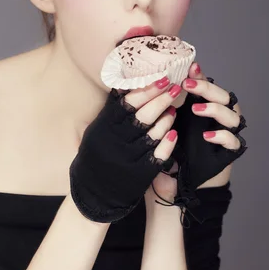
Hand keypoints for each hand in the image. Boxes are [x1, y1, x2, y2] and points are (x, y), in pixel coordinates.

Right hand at [69, 77, 180, 222]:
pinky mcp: (141, 173)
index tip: (161, 78)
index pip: (127, 103)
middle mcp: (117, 141)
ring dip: (166, 119)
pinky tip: (174, 133)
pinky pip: (159, 155)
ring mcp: (129, 157)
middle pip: (143, 116)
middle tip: (174, 87)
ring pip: (153, 134)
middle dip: (161, 99)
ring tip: (173, 108)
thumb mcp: (96, 129)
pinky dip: (168, 143)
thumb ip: (111, 110)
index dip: (146, 90)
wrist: (93, 191)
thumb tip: (126, 85)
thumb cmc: (96, 153)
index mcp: (105, 126)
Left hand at [144, 61, 245, 208]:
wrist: (182, 179)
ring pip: (233, 115)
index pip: (209, 85)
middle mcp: (222, 116)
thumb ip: (170, 102)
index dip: (201, 75)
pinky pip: (233, 140)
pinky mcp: (230, 151)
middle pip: (224, 96)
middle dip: (206, 88)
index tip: (189, 67)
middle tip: (187, 84)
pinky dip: (221, 136)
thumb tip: (158, 78)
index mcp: (208, 105)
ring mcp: (229, 132)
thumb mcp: (170, 122)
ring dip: (215, 109)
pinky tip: (206, 135)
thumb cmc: (176, 145)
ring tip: (195, 109)